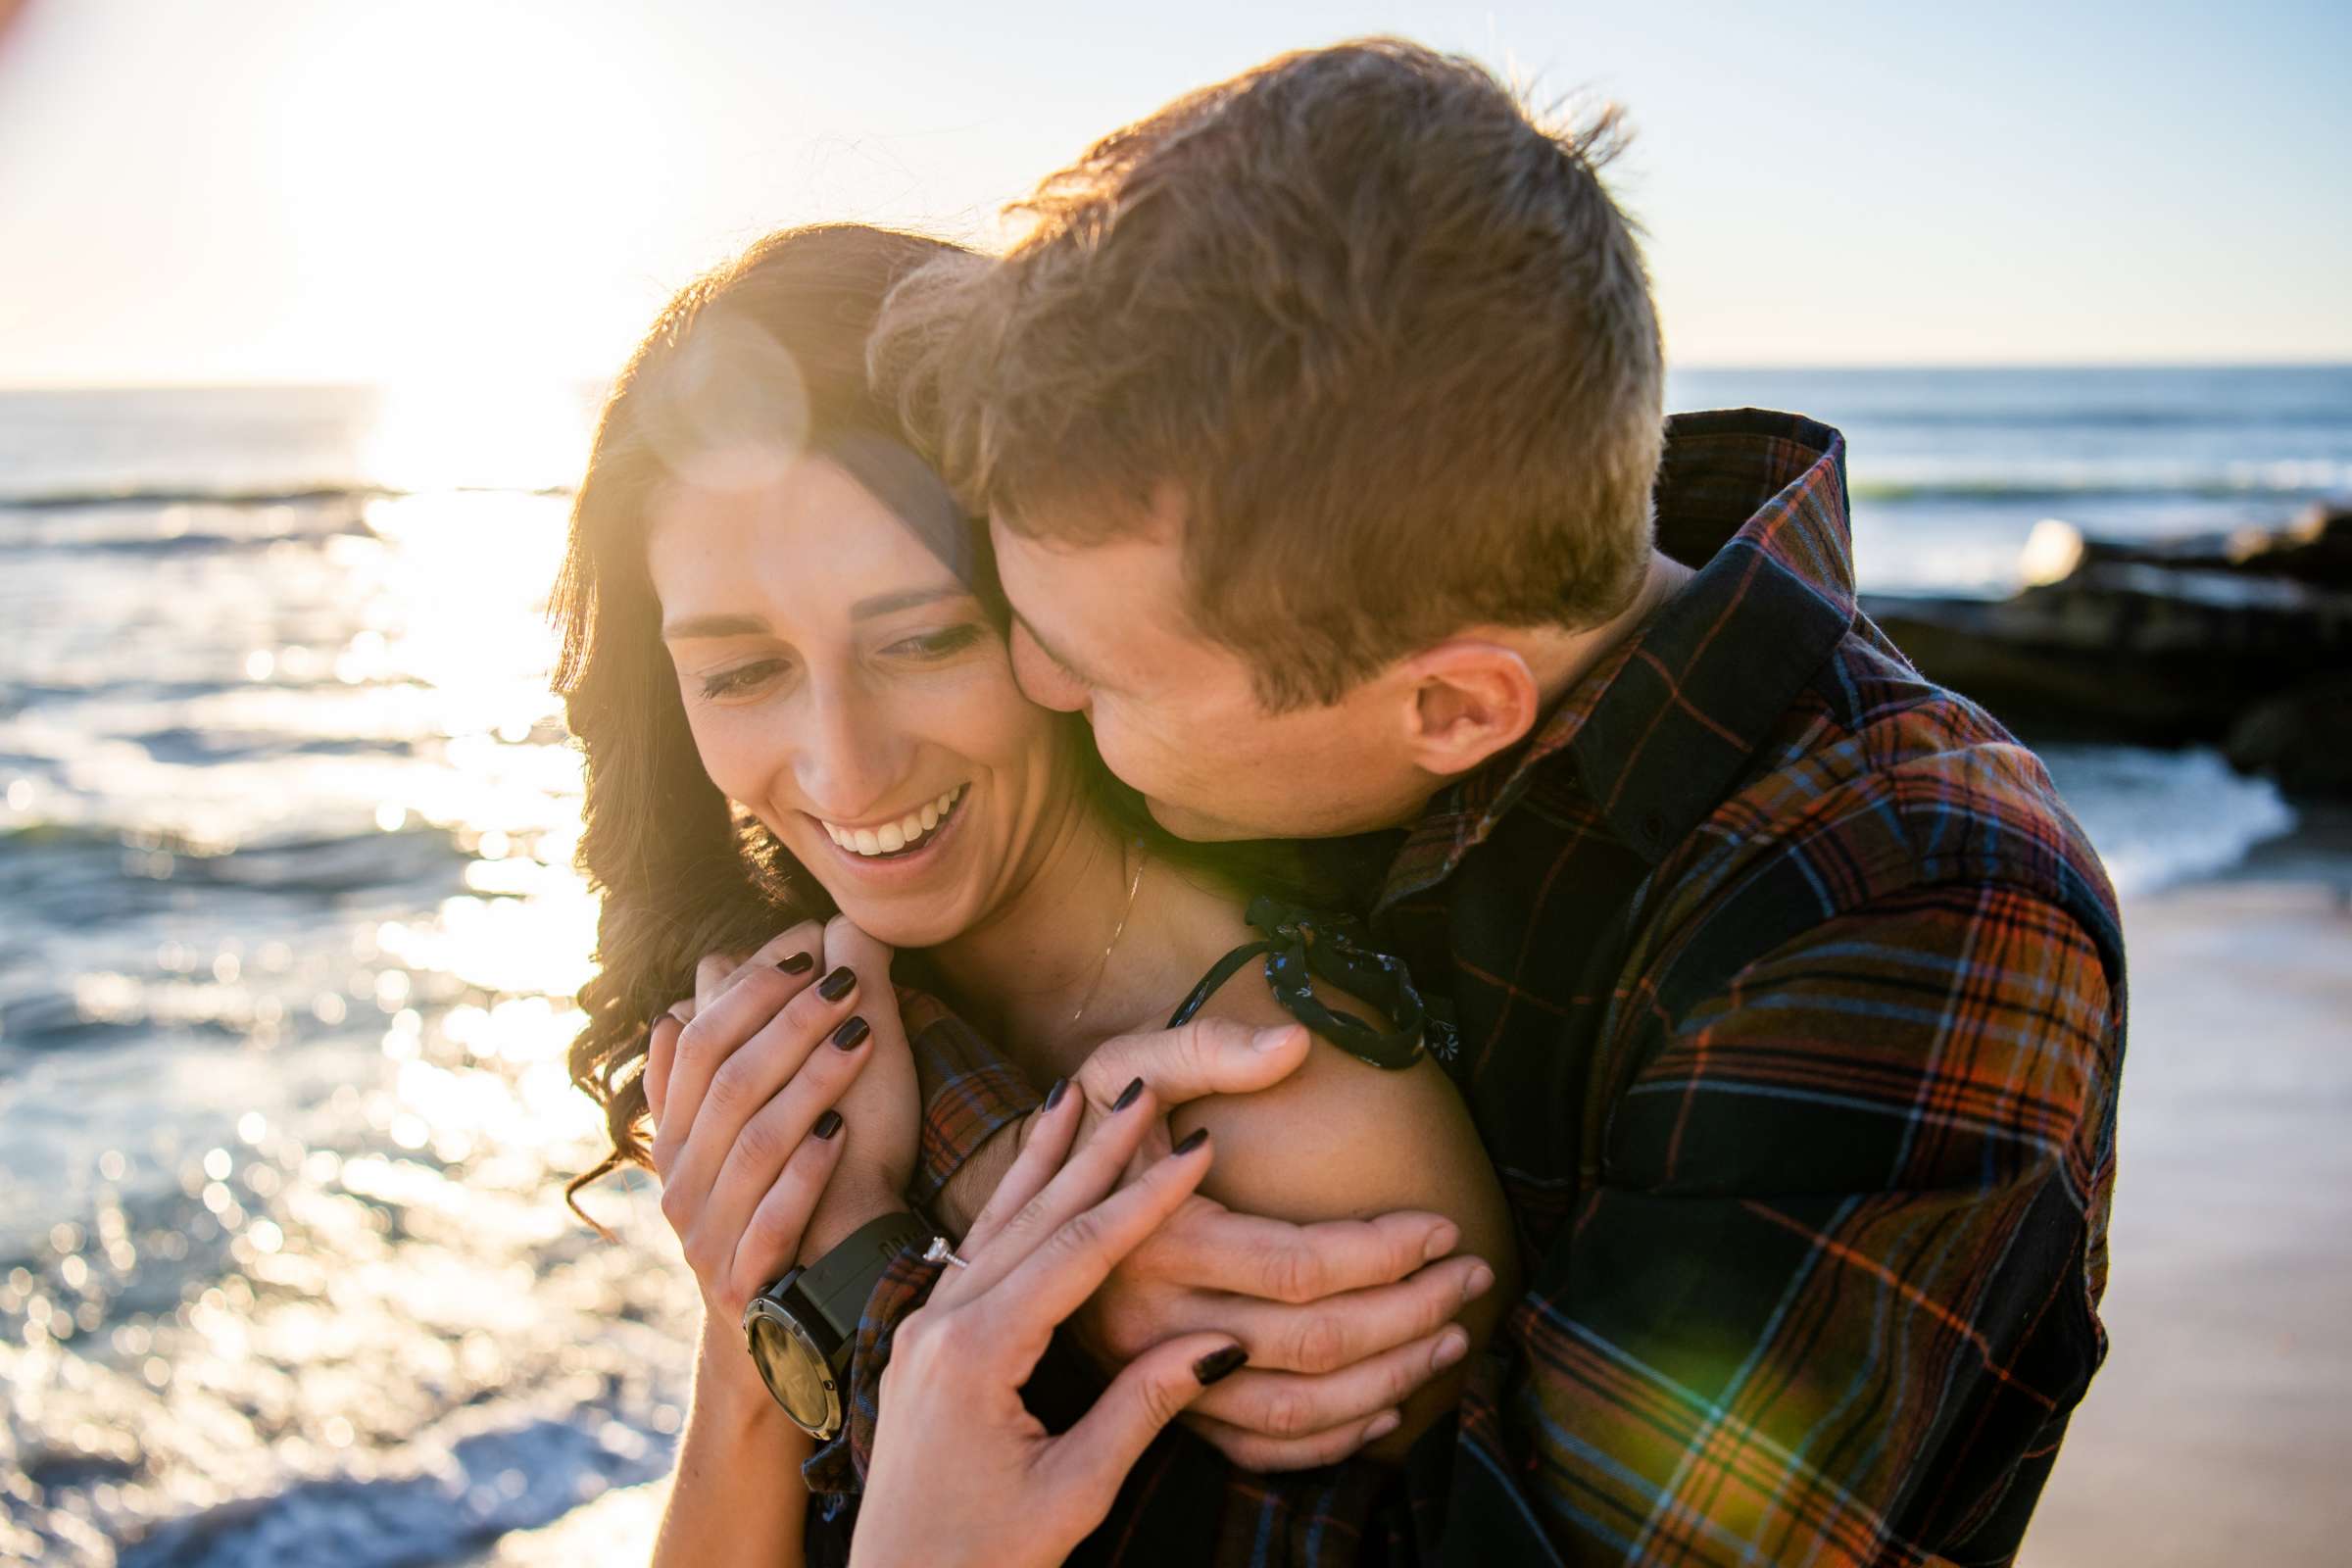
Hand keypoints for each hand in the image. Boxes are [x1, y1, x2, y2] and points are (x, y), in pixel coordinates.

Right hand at [643, 918, 917, 1336]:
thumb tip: (685, 999)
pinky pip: (771, 1220)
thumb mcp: (736, 1140)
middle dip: (790, 1023)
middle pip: (729, 1083)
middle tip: (844, 983)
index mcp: (676, 1137)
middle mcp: (680, 1183)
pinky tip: (841, 1133)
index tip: (804, 952)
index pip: (696, 1044)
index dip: (747, 992)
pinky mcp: (741, 1282)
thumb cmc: (775, 1205)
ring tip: (862, 1037)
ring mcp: (706, 1235)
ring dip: (811, 1083)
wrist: (783, 1320)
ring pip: (755, 1144)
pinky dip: (804, 1174)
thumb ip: (714, 1076)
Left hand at [850, 1081, 1239, 1567]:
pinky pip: (973, 1254)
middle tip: (1140, 1085)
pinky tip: (1029, 1172)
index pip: (1078, 1252)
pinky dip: (1010, 1203)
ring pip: (996, 1223)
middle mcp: (940, 1326)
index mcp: (977, 1354)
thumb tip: (1221, 1339)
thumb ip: (1141, 1408)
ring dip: (1044, 1157)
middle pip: (1033, 1218)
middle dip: (1092, 1149)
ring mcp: (923, 1332)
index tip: (1196, 1148)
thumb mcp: (1072, 1492)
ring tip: (1078, 1092)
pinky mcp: (921, 1347)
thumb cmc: (980, 1563)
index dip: (1144, 1198)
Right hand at [939, 1018, 1494, 1469]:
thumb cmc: (1087, 1129)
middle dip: (1410, 1312)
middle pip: (1312, 1342)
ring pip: (1293, 1408)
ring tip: (1450, 1338)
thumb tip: (1297, 1045)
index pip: (1299, 1264)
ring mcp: (1156, 1371)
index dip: (1384, 1252)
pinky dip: (1326, 1442)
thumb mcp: (1125, 1067)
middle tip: (1474, 1278)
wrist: (1012, 1206)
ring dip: (1387, 1381)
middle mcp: (1154, 1319)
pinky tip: (1383, 1410)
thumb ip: (1207, 1050)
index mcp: (1156, 1238)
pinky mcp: (1159, 1403)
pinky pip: (1253, 1447)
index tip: (1444, 1227)